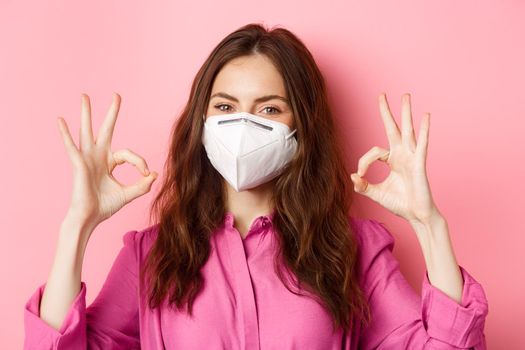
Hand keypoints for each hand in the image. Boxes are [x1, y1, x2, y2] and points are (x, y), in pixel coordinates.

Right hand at [57, 92, 157, 228]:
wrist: (90, 218)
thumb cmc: (105, 206)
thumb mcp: (128, 194)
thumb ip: (142, 185)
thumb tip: (155, 175)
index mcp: (109, 162)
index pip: (128, 154)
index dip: (140, 162)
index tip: (146, 174)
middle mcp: (97, 156)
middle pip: (106, 129)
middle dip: (112, 113)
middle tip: (117, 95)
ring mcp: (87, 158)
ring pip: (87, 131)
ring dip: (86, 113)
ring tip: (85, 96)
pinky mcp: (78, 163)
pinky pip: (70, 146)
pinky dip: (65, 133)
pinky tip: (60, 120)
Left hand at [350, 93, 440, 224]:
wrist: (416, 215)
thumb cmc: (399, 204)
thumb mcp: (375, 194)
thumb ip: (363, 186)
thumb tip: (352, 176)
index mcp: (392, 160)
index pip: (374, 152)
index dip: (364, 162)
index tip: (360, 175)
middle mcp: (402, 155)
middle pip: (393, 129)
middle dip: (387, 112)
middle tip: (382, 95)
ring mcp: (412, 157)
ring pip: (407, 131)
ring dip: (406, 113)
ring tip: (405, 96)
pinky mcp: (419, 163)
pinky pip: (421, 144)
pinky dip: (424, 130)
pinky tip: (425, 116)